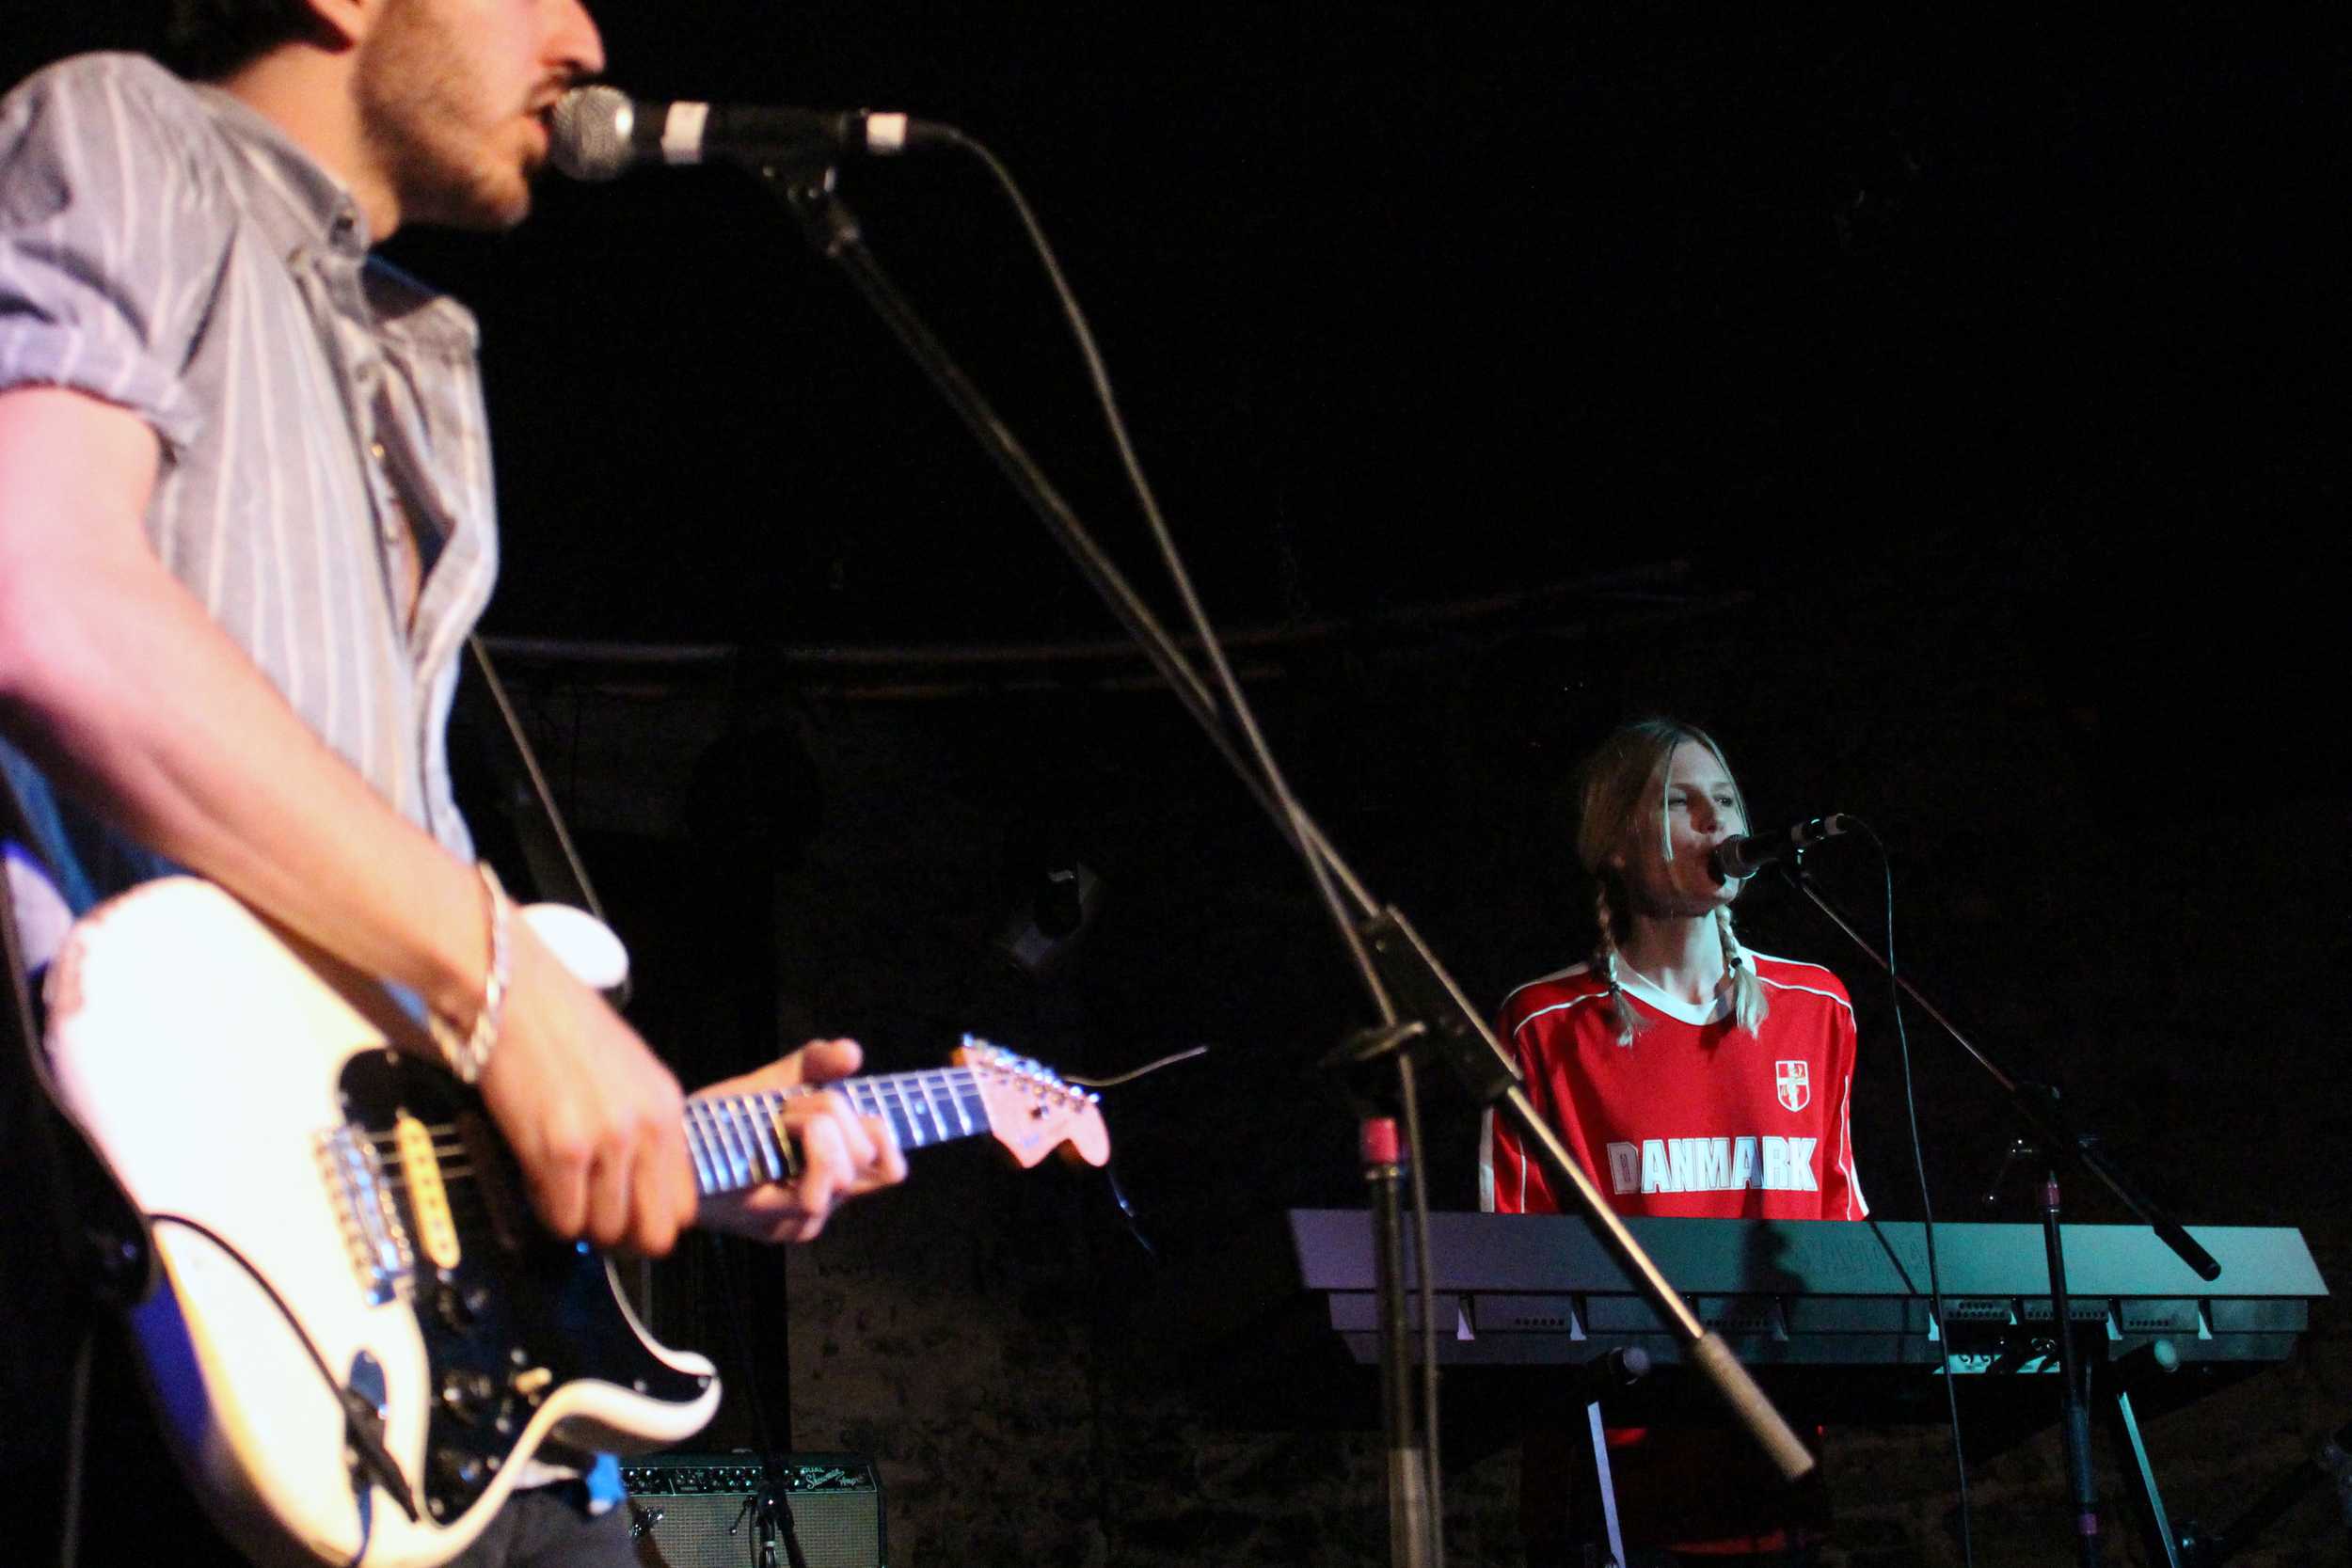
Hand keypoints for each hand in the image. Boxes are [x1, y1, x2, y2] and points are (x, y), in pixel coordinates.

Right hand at [475, 921, 699, 1256]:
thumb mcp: (629, 1071)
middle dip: (620, 1235)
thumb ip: (642, 1125)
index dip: (652, 1220)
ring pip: (603, 1230)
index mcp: (668, 1108)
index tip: (627, 1218)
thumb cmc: (561, 1024)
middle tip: (591, 1217)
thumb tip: (636, 1185)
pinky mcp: (561, 1150)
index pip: (685, 1203)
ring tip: (559, 1191)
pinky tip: (536, 1181)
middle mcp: (648, 1129)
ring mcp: (607, 1143)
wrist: (512, 993)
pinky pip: (563, 1218)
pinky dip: (548, 1212)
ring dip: (578, 1222)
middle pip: (653, 1231)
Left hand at [696, 1038, 907, 1242]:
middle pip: (868, 1160)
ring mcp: (796, 1220)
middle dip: (838, 1114)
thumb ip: (814, 1067)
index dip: (885, 1134)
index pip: (890, 1167)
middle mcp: (820, 1205)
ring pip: (844, 1174)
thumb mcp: (772, 1085)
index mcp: (828, 1177)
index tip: (850, 1105)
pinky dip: (804, 1145)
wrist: (666, 1148)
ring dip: (820, 1126)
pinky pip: (812, 1192)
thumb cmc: (720, 1123)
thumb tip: (852, 1052)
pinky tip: (775, 1131)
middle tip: (795, 1103)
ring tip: (783, 1116)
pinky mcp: (769, 1224)